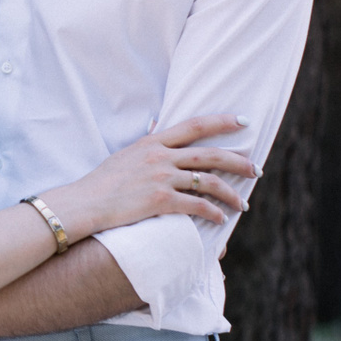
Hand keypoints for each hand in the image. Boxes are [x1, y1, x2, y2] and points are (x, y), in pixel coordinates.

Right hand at [44, 114, 258, 236]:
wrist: (84, 203)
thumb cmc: (102, 183)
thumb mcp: (125, 155)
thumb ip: (147, 143)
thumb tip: (160, 126)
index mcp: (153, 142)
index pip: (195, 125)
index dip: (222, 121)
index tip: (244, 121)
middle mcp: (160, 157)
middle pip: (210, 154)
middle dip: (238, 161)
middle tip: (256, 169)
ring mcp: (161, 178)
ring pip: (209, 181)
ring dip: (231, 193)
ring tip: (243, 204)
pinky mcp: (161, 201)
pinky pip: (197, 205)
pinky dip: (213, 212)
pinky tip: (221, 219)